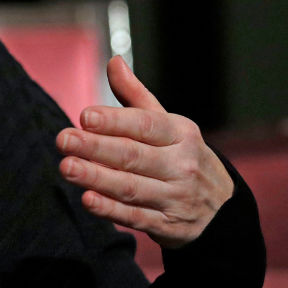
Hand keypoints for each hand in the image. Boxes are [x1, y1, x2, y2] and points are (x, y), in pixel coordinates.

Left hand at [55, 56, 233, 248]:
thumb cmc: (182, 156)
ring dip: (96, 178)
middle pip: (133, 155)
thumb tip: (113, 61)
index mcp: (180, 134)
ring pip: (131, 187)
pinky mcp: (168, 226)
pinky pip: (136, 217)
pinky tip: (87, 200)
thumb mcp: (168, 124)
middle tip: (62, 139)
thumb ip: (135, 95)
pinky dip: (111, 210)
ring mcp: (176, 197)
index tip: (84, 116)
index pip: (145, 125)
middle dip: (96, 148)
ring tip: (66, 167)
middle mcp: (181, 165)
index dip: (114, 121)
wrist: (224, 210)